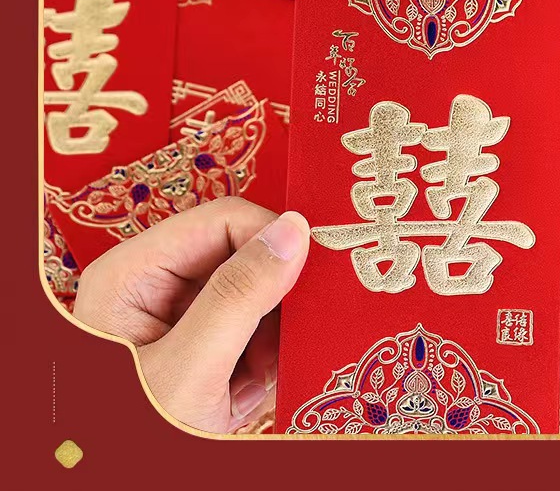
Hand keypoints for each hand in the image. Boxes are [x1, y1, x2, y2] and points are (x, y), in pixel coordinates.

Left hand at [73, 200, 309, 433]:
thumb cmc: (132, 447)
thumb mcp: (189, 372)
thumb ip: (240, 296)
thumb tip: (294, 231)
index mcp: (132, 275)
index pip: (221, 222)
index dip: (272, 237)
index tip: (317, 267)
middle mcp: (152, 290)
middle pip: (239, 258)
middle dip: (273, 299)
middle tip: (297, 333)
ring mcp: (175, 324)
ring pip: (251, 299)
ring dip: (270, 340)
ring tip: (256, 381)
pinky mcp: (196, 356)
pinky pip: (248, 337)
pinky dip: (261, 367)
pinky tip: (245, 399)